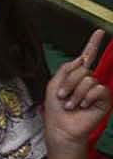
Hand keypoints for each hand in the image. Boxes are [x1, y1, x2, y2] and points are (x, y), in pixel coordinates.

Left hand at [45, 30, 110, 156]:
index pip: (87, 56)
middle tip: (63, 96)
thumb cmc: (56, 109)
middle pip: (83, 68)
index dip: (93, 44)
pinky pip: (98, 89)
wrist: (61, 127)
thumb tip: (81, 59)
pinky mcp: (104, 99)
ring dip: (75, 93)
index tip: (99, 32)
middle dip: (69, 82)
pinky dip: (86, 97)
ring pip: (88, 79)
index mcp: (76, 76)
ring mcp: (97, 90)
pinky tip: (83, 106)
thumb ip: (67, 69)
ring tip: (71, 104)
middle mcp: (88, 80)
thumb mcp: (54, 84)